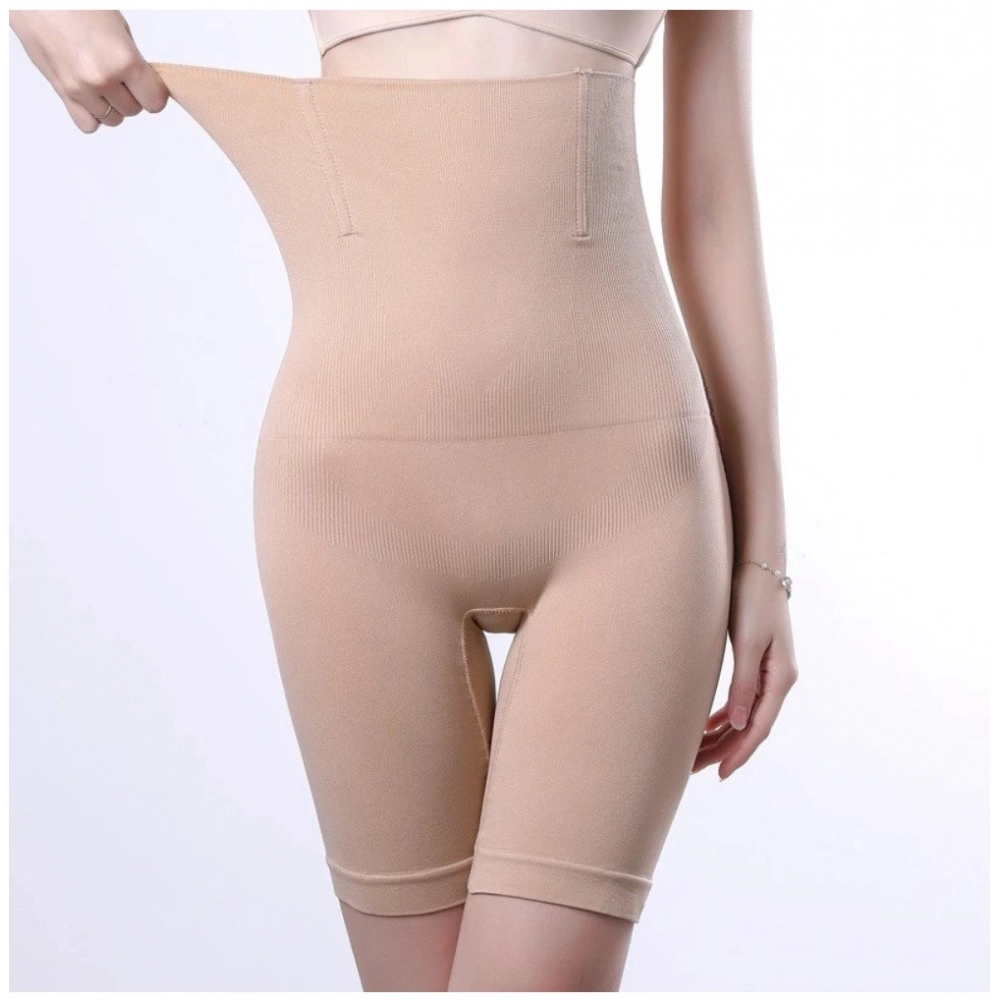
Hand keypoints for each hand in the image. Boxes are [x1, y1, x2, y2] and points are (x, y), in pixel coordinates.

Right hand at [9, 10, 168, 132]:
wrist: (36, 1)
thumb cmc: (75, 5)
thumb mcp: (118, 28)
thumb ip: (134, 61)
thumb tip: (145, 83)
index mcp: (123, 59)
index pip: (155, 101)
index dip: (154, 93)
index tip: (149, 85)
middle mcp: (102, 78)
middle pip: (134, 110)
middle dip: (132, 96)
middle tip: (121, 76)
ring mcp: (81, 89)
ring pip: (113, 119)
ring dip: (113, 106)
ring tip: (103, 82)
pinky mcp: (63, 93)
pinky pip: (88, 124)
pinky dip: (93, 115)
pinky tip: (90, 96)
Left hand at [692, 562, 798, 779]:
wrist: (758, 566)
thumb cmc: (752, 599)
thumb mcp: (747, 642)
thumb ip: (743, 684)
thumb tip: (736, 724)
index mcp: (780, 678)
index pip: (759, 727)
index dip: (739, 752)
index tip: (720, 774)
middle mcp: (778, 680)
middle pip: (750, 726)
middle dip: (724, 750)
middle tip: (695, 770)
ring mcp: (769, 672)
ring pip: (744, 715)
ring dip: (721, 735)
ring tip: (695, 754)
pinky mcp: (757, 662)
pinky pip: (741, 700)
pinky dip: (723, 715)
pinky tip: (707, 726)